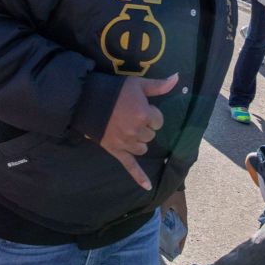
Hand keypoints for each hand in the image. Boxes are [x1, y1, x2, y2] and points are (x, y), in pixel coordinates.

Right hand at [100, 73, 178, 189]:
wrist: (88, 100)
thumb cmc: (115, 90)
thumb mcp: (138, 84)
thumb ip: (159, 85)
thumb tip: (177, 78)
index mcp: (143, 114)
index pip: (158, 121)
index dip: (152, 114)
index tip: (142, 108)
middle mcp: (136, 131)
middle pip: (151, 135)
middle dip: (145, 127)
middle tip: (132, 116)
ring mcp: (126, 142)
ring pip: (143, 148)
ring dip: (140, 141)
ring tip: (129, 129)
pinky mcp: (115, 150)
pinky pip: (130, 166)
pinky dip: (139, 177)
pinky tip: (148, 187)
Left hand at [161, 189, 188, 254]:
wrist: (173, 176)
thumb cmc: (171, 190)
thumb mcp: (165, 203)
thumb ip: (161, 214)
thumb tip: (156, 226)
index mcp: (183, 212)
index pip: (184, 230)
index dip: (182, 241)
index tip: (179, 250)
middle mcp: (181, 211)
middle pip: (180, 228)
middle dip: (175, 238)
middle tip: (169, 247)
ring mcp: (178, 208)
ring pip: (175, 222)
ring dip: (171, 230)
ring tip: (164, 238)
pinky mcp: (173, 204)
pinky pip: (171, 217)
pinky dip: (168, 223)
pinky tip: (161, 225)